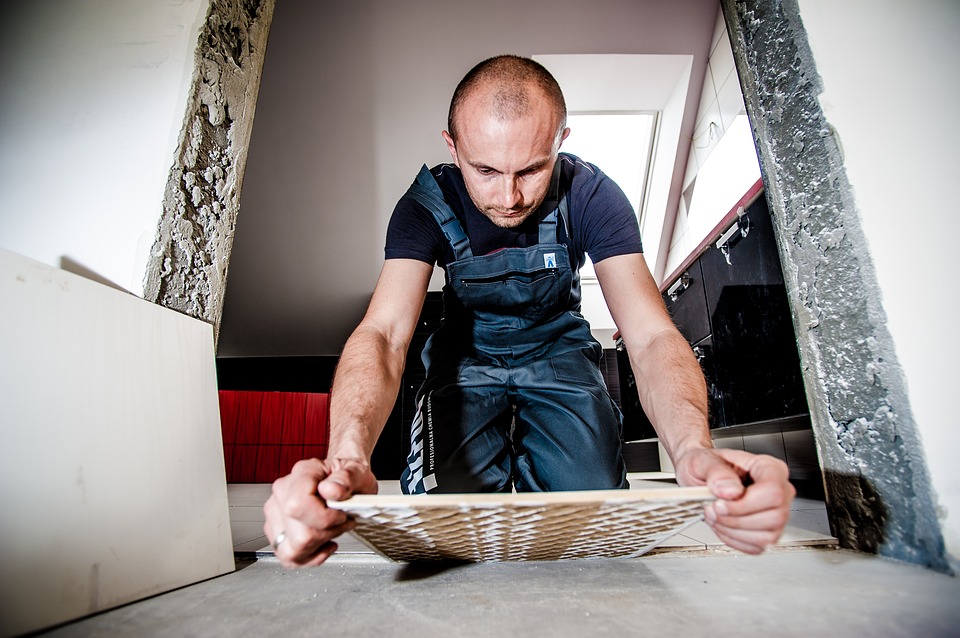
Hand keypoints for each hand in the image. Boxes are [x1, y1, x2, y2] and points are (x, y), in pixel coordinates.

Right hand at [263, 457, 378, 567]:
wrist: (343, 478)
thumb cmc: (348, 474)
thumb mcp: (357, 472)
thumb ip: (346, 479)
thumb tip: (332, 491)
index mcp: (302, 474)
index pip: (297, 505)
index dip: (324, 519)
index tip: (342, 516)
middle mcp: (283, 493)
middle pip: (297, 534)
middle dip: (327, 535)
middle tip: (344, 522)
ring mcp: (277, 512)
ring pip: (291, 550)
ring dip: (318, 547)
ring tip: (333, 533)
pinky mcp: (278, 530)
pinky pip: (288, 556)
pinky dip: (311, 557)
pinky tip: (324, 545)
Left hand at [673, 448, 795, 553]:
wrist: (698, 477)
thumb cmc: (705, 466)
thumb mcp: (703, 460)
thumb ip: (717, 472)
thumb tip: (731, 491)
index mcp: (768, 468)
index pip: (774, 492)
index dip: (746, 504)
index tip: (721, 503)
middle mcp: (779, 491)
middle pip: (775, 517)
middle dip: (736, 520)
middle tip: (714, 509)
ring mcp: (775, 514)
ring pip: (767, 537)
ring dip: (733, 531)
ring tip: (715, 516)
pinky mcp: (766, 532)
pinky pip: (756, 547)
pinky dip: (733, 540)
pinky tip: (722, 525)